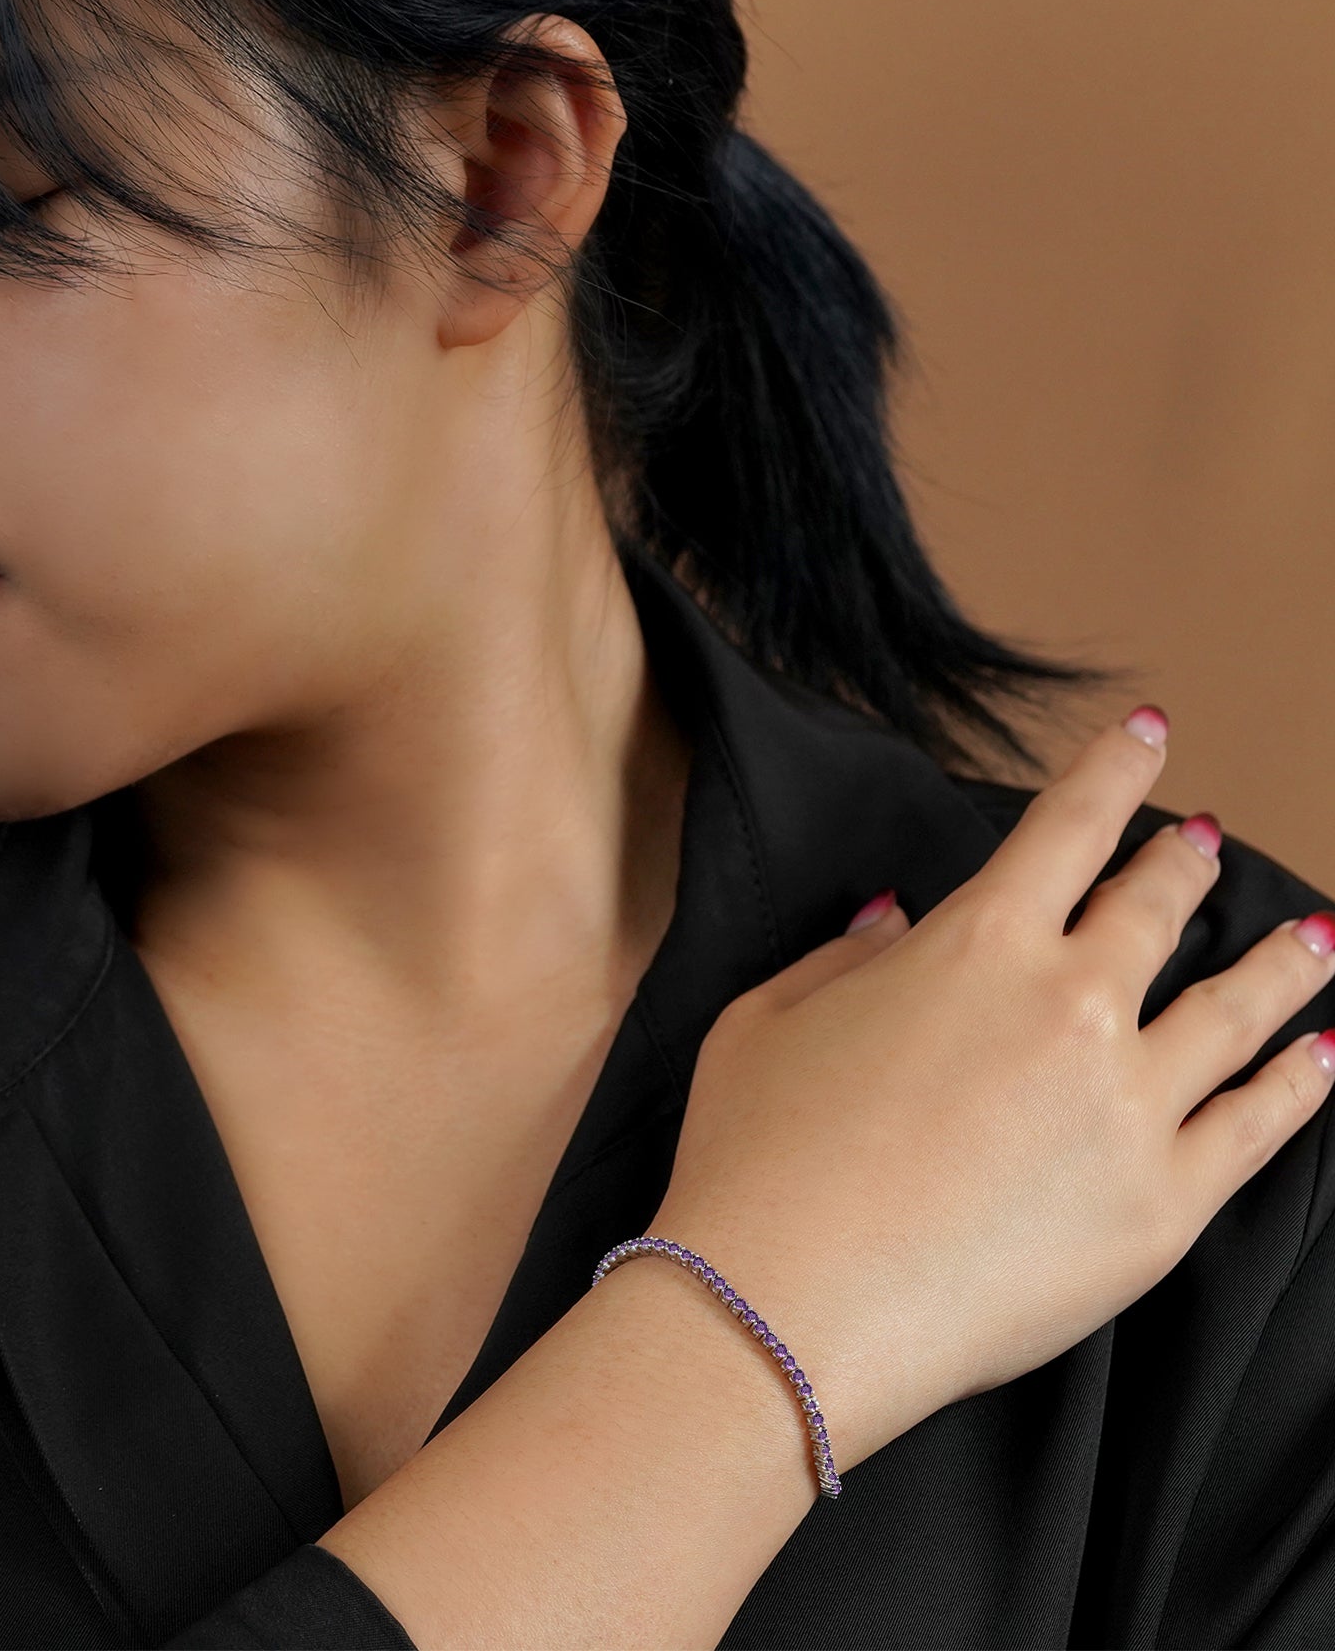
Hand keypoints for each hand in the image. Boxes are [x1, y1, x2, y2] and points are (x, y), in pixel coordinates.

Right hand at [645, 708, 1334, 1471]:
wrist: (787, 1303)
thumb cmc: (756, 1154)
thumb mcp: (765, 1018)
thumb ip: (843, 956)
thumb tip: (895, 919)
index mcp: (975, 944)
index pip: (1068, 825)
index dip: (1114, 767)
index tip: (1150, 733)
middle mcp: (1071, 1004)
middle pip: (1158, 905)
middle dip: (1185, 861)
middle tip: (1207, 842)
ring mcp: (1130, 1104)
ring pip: (1236, 1008)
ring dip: (1282, 961)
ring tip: (1317, 935)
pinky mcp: (1162, 1204)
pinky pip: (1256, 1125)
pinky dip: (1299, 1082)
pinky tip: (1322, 1057)